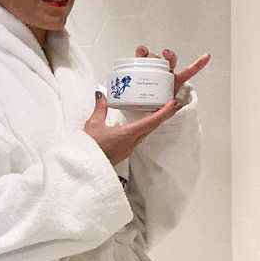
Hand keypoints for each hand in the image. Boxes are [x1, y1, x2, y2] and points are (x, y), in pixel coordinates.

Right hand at [84, 46, 211, 166]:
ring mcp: (129, 148)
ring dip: (155, 122)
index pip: (150, 122)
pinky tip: (144, 124)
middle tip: (173, 105)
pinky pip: (139, 138)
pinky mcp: (125, 151)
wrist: (85, 166)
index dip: (164, 112)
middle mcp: (131, 142)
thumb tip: (100, 95)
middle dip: (164, 115)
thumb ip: (100, 108)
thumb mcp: (93, 124)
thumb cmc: (89, 148)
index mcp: (127, 134)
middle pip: (152, 127)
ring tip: (161, 112)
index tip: (173, 104)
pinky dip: (145, 129)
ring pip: (146, 133)